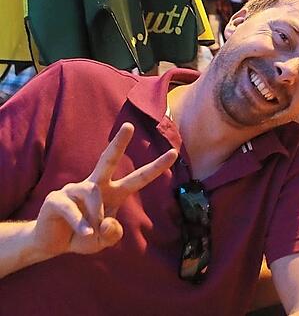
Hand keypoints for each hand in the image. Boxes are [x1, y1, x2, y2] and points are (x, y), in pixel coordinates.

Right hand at [30, 123, 177, 259]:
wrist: (52, 244)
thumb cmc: (83, 237)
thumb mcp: (103, 241)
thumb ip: (112, 234)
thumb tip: (108, 222)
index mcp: (113, 193)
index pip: (137, 178)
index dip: (155, 167)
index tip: (174, 153)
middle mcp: (95, 186)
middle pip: (108, 160)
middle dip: (118, 142)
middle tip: (129, 126)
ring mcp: (74, 189)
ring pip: (93, 194)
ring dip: (96, 215)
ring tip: (91, 231)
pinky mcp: (56, 199)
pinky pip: (73, 209)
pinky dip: (81, 224)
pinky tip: (85, 232)